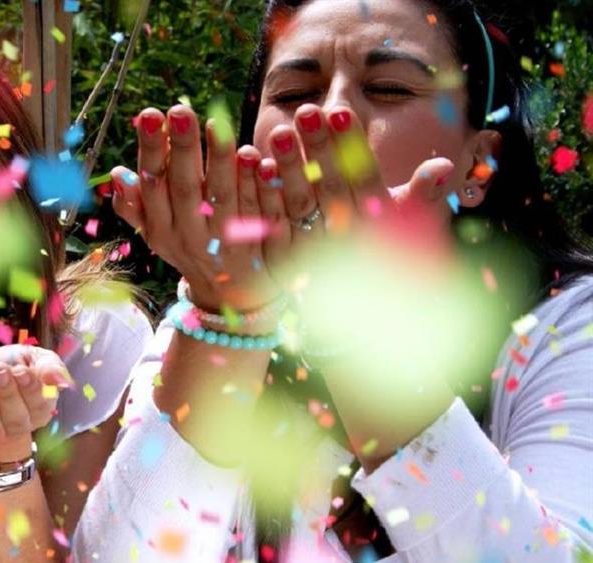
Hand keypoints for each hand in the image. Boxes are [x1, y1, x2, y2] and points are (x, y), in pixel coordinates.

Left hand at [0, 345, 71, 466]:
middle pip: (18, 417)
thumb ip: (49, 366)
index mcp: (40, 407)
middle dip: (8, 392)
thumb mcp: (32, 358)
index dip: (30, 388)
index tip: (20, 370)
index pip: (40, 403)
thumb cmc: (11, 366)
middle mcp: (21, 425)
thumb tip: (60, 381)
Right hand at [111, 104, 282, 312]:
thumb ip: (136, 206)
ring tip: (217, 123)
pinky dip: (258, 184)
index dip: (151, 151)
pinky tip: (258, 156)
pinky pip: (259, 212)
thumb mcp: (157, 233)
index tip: (150, 114)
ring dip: (219, 161)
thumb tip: (118, 174)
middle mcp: (191, 237)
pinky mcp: (260, 244)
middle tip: (180, 109)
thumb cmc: (190, 249)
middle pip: (184, 189)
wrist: (232, 298)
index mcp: (162, 229)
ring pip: (222, 199)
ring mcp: (226, 242)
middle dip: (181, 149)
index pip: (153, 186)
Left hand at [260, 104, 455, 262]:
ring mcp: (317, 251)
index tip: (340, 112)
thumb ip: (421, 196)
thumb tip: (444, 166)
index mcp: (378, 224)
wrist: (363, 313)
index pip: (365, 179)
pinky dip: (264, 196)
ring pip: (300, 204)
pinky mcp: (286, 262)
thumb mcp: (408, 224)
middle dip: (318, 148)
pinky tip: (255, 165)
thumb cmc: (390, 252)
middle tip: (306, 111)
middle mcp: (348, 239)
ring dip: (289, 168)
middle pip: (330, 187)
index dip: (352, 147)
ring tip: (278, 130)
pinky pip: (273, 225)